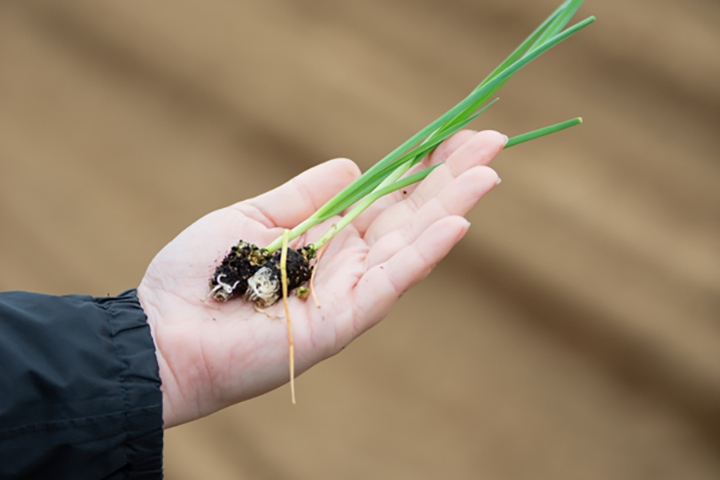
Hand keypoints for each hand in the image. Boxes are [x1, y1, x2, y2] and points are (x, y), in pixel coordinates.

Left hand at [137, 130, 505, 427]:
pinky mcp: (342, 322)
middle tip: (493, 141)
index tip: (457, 136)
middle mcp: (347, 265)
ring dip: (452, 207)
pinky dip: (424, 253)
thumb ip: (307, 195)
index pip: (389, 199)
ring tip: (489, 170)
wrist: (165, 332)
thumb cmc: (201, 274)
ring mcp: (349, 294)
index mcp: (329, 239)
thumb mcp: (256, 216)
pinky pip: (390, 283)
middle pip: (410, 217)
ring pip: (411, 244)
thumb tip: (355, 166)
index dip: (423, 169)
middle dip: (451, 180)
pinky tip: (456, 222)